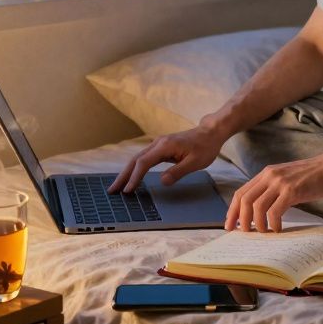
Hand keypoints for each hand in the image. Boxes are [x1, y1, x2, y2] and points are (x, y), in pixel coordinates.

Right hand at [108, 125, 225, 193]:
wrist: (210, 133)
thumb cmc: (205, 147)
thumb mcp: (195, 163)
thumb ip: (178, 172)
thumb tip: (162, 182)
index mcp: (165, 146)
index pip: (144, 163)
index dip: (134, 177)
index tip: (127, 190)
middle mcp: (158, 143)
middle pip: (135, 160)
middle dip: (123, 175)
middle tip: (112, 190)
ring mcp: (158, 144)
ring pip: (138, 159)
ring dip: (127, 172)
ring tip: (118, 186)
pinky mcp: (161, 148)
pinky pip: (144, 159)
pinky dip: (135, 168)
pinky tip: (131, 177)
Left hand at [225, 153, 322, 232]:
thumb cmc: (312, 176)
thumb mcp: (287, 179)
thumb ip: (273, 189)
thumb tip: (261, 211)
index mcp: (266, 173)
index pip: (241, 192)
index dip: (232, 210)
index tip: (230, 225)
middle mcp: (269, 176)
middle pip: (244, 200)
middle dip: (240, 219)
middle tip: (243, 233)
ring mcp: (280, 182)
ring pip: (256, 206)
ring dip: (257, 224)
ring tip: (263, 233)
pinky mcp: (291, 190)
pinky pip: (274, 211)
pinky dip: (273, 223)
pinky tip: (278, 229)